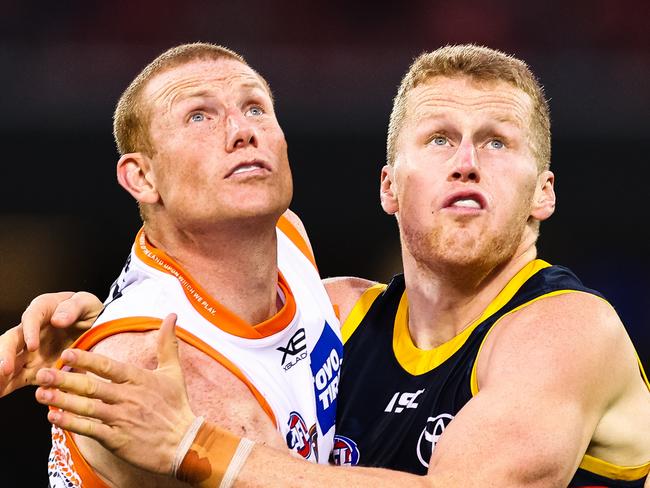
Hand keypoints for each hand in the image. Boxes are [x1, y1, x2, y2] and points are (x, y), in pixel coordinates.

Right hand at [0, 291, 101, 396]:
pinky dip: (5, 387)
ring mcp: (30, 353)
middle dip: (4, 355)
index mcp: (44, 310)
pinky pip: (15, 379)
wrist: (96, 329)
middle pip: (11, 341)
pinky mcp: (34, 369)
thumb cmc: (88, 312)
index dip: (30, 331)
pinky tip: (0, 394)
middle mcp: (31, 332)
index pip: (32, 317)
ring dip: (0, 374)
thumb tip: (58, 319)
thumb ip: (74, 308)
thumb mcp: (87, 303)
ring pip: (8, 362)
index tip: (33, 346)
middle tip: (5, 370)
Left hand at [35, 313, 195, 475]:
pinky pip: (90, 430)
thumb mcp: (174, 371)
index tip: (66, 353)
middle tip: (42, 373)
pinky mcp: (117, 439)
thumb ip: (167, 343)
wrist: (184, 443)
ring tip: (41, 393)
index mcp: (139, 380)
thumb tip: (172, 315)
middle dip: (65, 379)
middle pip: (92, 387)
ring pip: (87, 408)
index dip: (86, 360)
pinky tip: (54, 417)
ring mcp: (121, 419)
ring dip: (62, 400)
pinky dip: (72, 424)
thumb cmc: (177, 406)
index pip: (108, 367)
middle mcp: (128, 398)